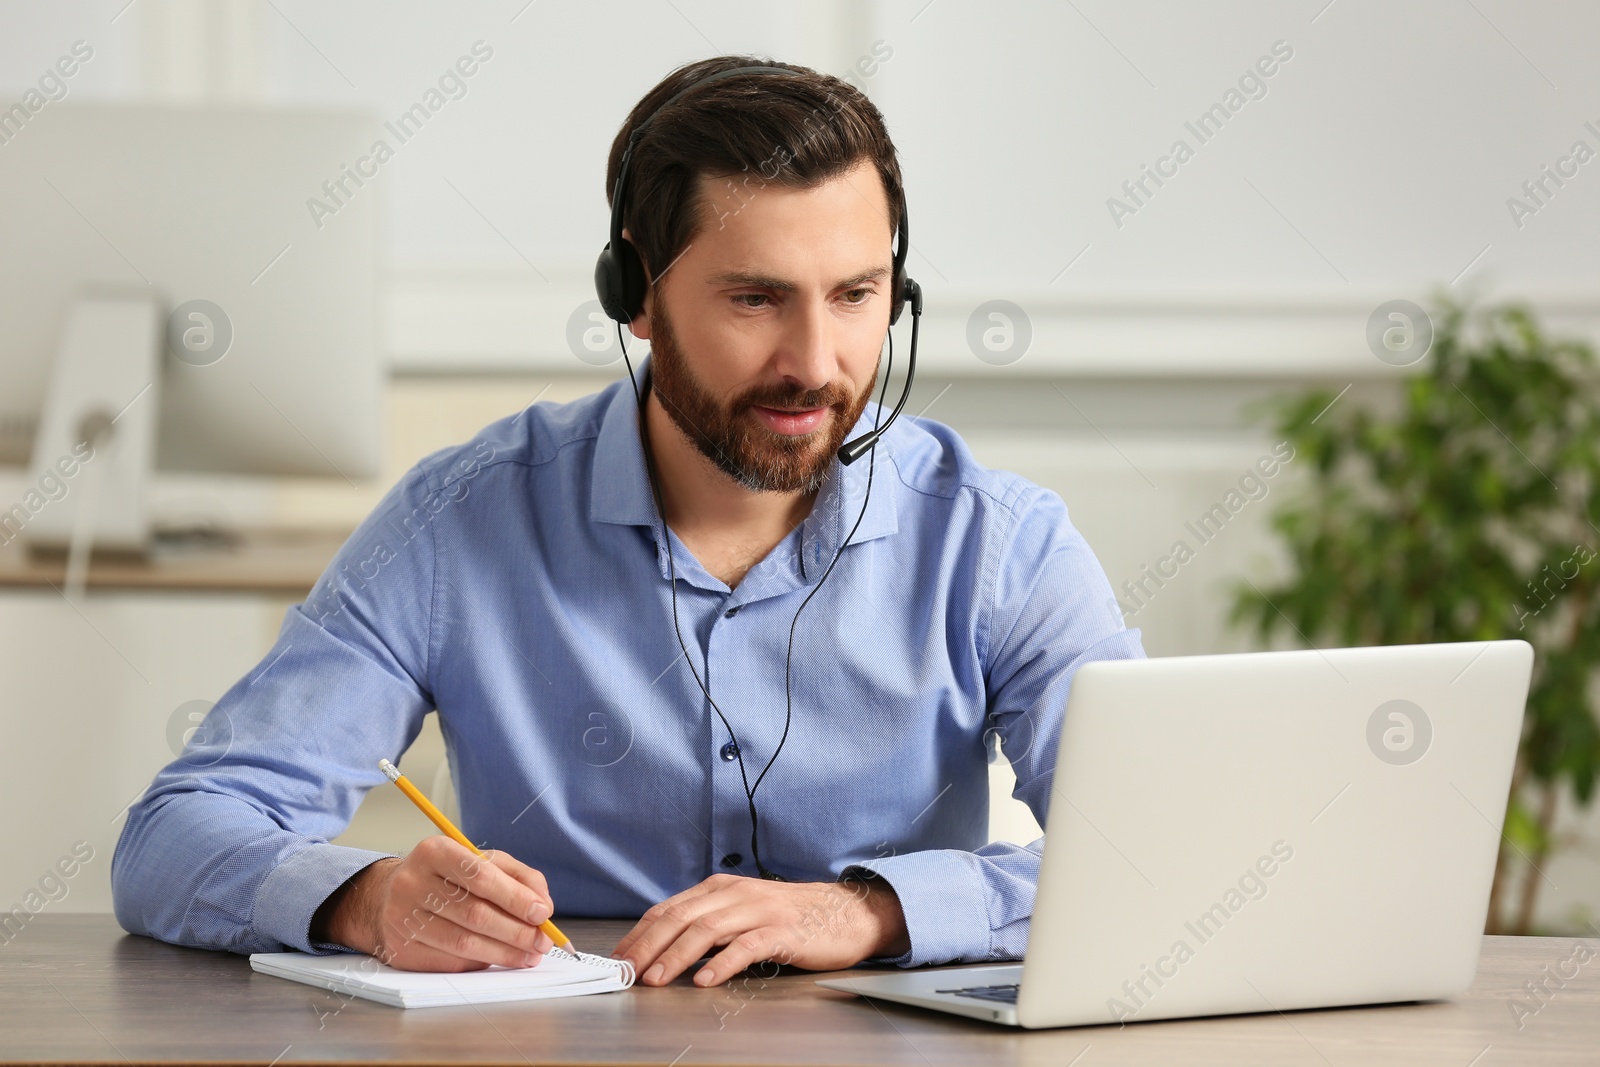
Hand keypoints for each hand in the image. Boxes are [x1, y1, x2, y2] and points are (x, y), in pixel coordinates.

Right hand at [312, 836, 554, 970]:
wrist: (389, 897)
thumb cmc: (446, 878)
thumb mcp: (481, 862)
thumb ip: (518, 877)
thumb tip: (543, 906)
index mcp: (434, 852)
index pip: (480, 875)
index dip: (515, 897)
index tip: (542, 913)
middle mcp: (412, 883)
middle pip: (474, 913)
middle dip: (516, 931)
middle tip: (542, 942)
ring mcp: (401, 918)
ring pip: (463, 943)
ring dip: (504, 953)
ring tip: (529, 955)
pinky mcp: (400, 949)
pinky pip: (450, 961)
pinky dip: (481, 962)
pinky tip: (499, 958)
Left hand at [612, 872, 909, 987]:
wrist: (845, 913)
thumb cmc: (790, 918)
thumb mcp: (742, 913)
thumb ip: (708, 924)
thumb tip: (664, 949)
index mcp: (721, 888)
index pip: (669, 909)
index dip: (639, 934)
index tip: (618, 958)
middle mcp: (735, 894)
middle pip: (680, 917)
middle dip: (647, 946)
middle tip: (625, 971)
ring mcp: (759, 910)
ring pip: (707, 930)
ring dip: (676, 956)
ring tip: (655, 979)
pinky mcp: (782, 931)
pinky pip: (746, 946)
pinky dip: (722, 963)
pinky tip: (705, 980)